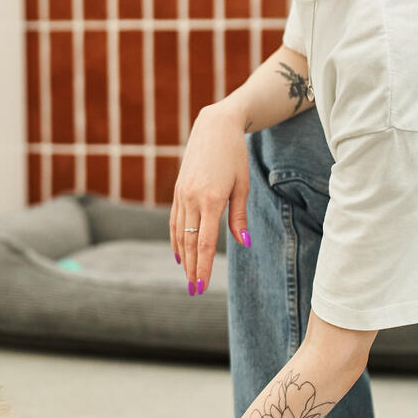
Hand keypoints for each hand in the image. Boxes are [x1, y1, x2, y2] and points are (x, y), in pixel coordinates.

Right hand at [171, 100, 251, 296]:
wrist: (214, 128)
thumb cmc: (234, 156)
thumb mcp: (242, 186)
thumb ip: (239, 216)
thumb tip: (242, 243)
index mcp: (211, 200)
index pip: (203, 242)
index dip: (202, 267)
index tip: (201, 286)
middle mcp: (192, 199)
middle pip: (188, 243)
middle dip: (191, 268)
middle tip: (193, 290)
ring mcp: (181, 195)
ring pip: (178, 233)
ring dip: (183, 257)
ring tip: (187, 276)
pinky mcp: (178, 190)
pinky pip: (174, 221)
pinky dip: (175, 239)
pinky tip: (178, 253)